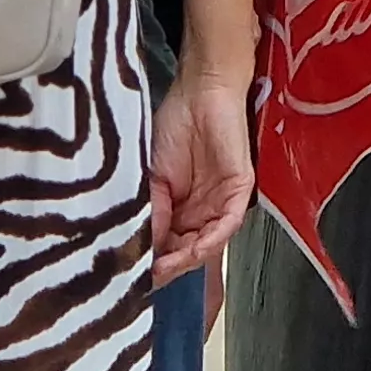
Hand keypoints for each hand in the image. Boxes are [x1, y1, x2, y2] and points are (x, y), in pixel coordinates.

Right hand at [148, 69, 252, 283]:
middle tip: (146, 277)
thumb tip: (142, 248)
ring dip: (185, 259)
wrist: (199, 92)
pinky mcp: (239, 191)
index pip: (170, 246)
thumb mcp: (153, 178)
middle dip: (168, 267)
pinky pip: (228, 225)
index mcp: (182, 210)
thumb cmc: (175, 126)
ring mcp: (222, 203)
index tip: (132, 275)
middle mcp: (203, 212)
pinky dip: (209, 241)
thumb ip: (152, 213)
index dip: (154, 262)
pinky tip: (191, 249)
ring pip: (208, 244)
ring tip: (163, 268)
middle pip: (188, 251)